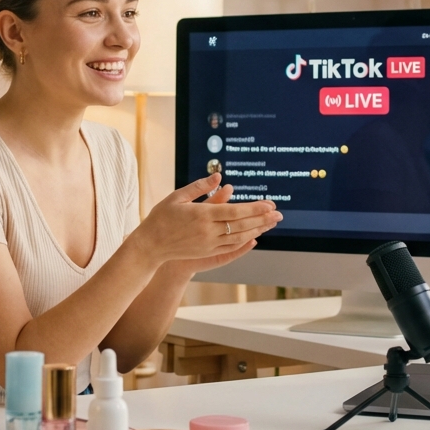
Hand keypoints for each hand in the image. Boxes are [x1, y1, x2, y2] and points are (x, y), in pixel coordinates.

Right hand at [129, 174, 281, 266]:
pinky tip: (255, 235)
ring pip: (240, 237)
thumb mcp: (178, 196)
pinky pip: (231, 247)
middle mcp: (208, 231)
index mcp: (201, 215)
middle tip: (279, 213)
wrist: (150, 245)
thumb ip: (200, 187)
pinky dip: (245, 241)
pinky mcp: (207, 251)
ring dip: (258, 229)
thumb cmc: (161, 217)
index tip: (269, 204)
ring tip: (272, 223)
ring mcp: (209, 243)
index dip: (254, 208)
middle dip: (262, 219)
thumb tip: (220, 177)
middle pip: (241, 225)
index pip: (235, 211)